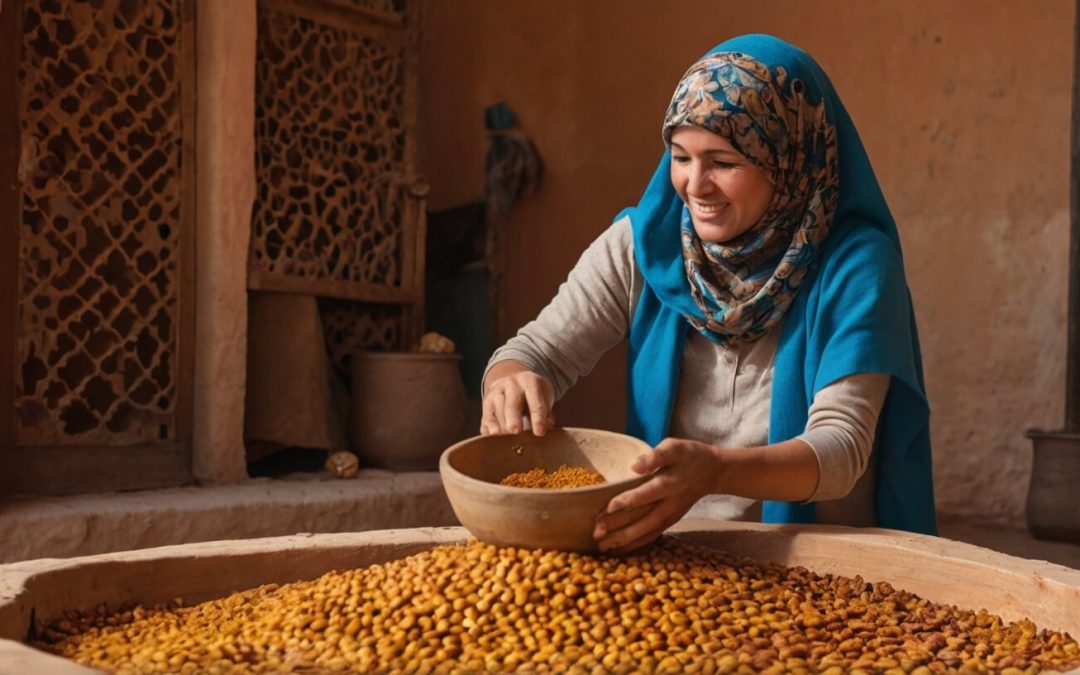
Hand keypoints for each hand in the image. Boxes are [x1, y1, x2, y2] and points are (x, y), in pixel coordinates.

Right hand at [480, 365, 554, 435]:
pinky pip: (486, 416)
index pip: (535, 402)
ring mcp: (496, 392)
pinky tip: (493, 435)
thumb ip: (546, 413)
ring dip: (501, 425)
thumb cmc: (534, 395)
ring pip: (496, 410)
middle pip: (512, 404)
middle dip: (513, 419)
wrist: (515, 382)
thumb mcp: (544, 398)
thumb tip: (545, 426)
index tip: (539, 432)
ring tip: (507, 437)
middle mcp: (511, 384)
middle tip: (516, 431)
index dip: (538, 418)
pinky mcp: (487, 402)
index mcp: (530, 382)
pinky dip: (489, 427)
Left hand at [593, 438, 721, 553]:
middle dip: (619, 529)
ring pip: (647, 533)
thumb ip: (655, 456)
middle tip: (597, 534)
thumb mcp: (675, 447)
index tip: (606, 509)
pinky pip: (653, 536)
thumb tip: (635, 466)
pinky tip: (620, 549)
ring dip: (625, 541)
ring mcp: (672, 515)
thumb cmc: (689, 455)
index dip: (625, 502)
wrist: (713, 471)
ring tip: (603, 547)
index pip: (645, 495)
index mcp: (669, 484)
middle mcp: (671, 504)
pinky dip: (636, 544)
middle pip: (643, 520)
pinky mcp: (672, 521)